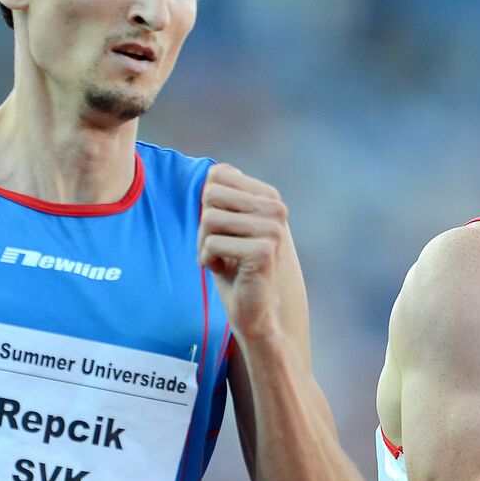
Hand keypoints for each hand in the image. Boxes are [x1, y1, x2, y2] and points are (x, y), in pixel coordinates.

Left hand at [197, 163, 288, 340]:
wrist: (254, 310)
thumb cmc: (234, 267)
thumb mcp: (227, 226)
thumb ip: (224, 198)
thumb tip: (218, 170)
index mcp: (269, 196)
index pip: (217, 175)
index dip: (208, 204)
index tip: (222, 230)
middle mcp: (276, 208)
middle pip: (211, 195)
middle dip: (204, 225)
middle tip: (218, 247)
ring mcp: (273, 229)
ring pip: (209, 219)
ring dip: (204, 244)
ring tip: (221, 259)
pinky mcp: (264, 251)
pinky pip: (212, 244)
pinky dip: (208, 261)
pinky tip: (225, 271)